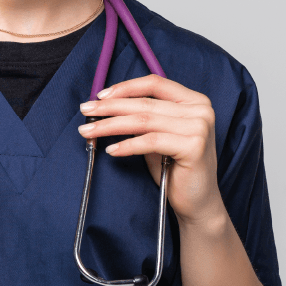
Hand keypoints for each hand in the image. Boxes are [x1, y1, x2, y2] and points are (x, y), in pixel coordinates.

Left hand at [78, 74, 223, 226]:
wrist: (197, 202)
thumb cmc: (174, 169)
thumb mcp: (157, 136)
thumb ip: (141, 118)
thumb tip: (104, 106)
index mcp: (194, 100)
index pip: (154, 83)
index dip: (125, 88)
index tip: (100, 96)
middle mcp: (200, 110)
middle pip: (145, 103)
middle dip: (109, 107)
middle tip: (85, 110)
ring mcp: (199, 127)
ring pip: (144, 120)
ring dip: (110, 125)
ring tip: (88, 131)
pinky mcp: (194, 146)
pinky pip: (151, 141)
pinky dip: (127, 145)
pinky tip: (110, 150)